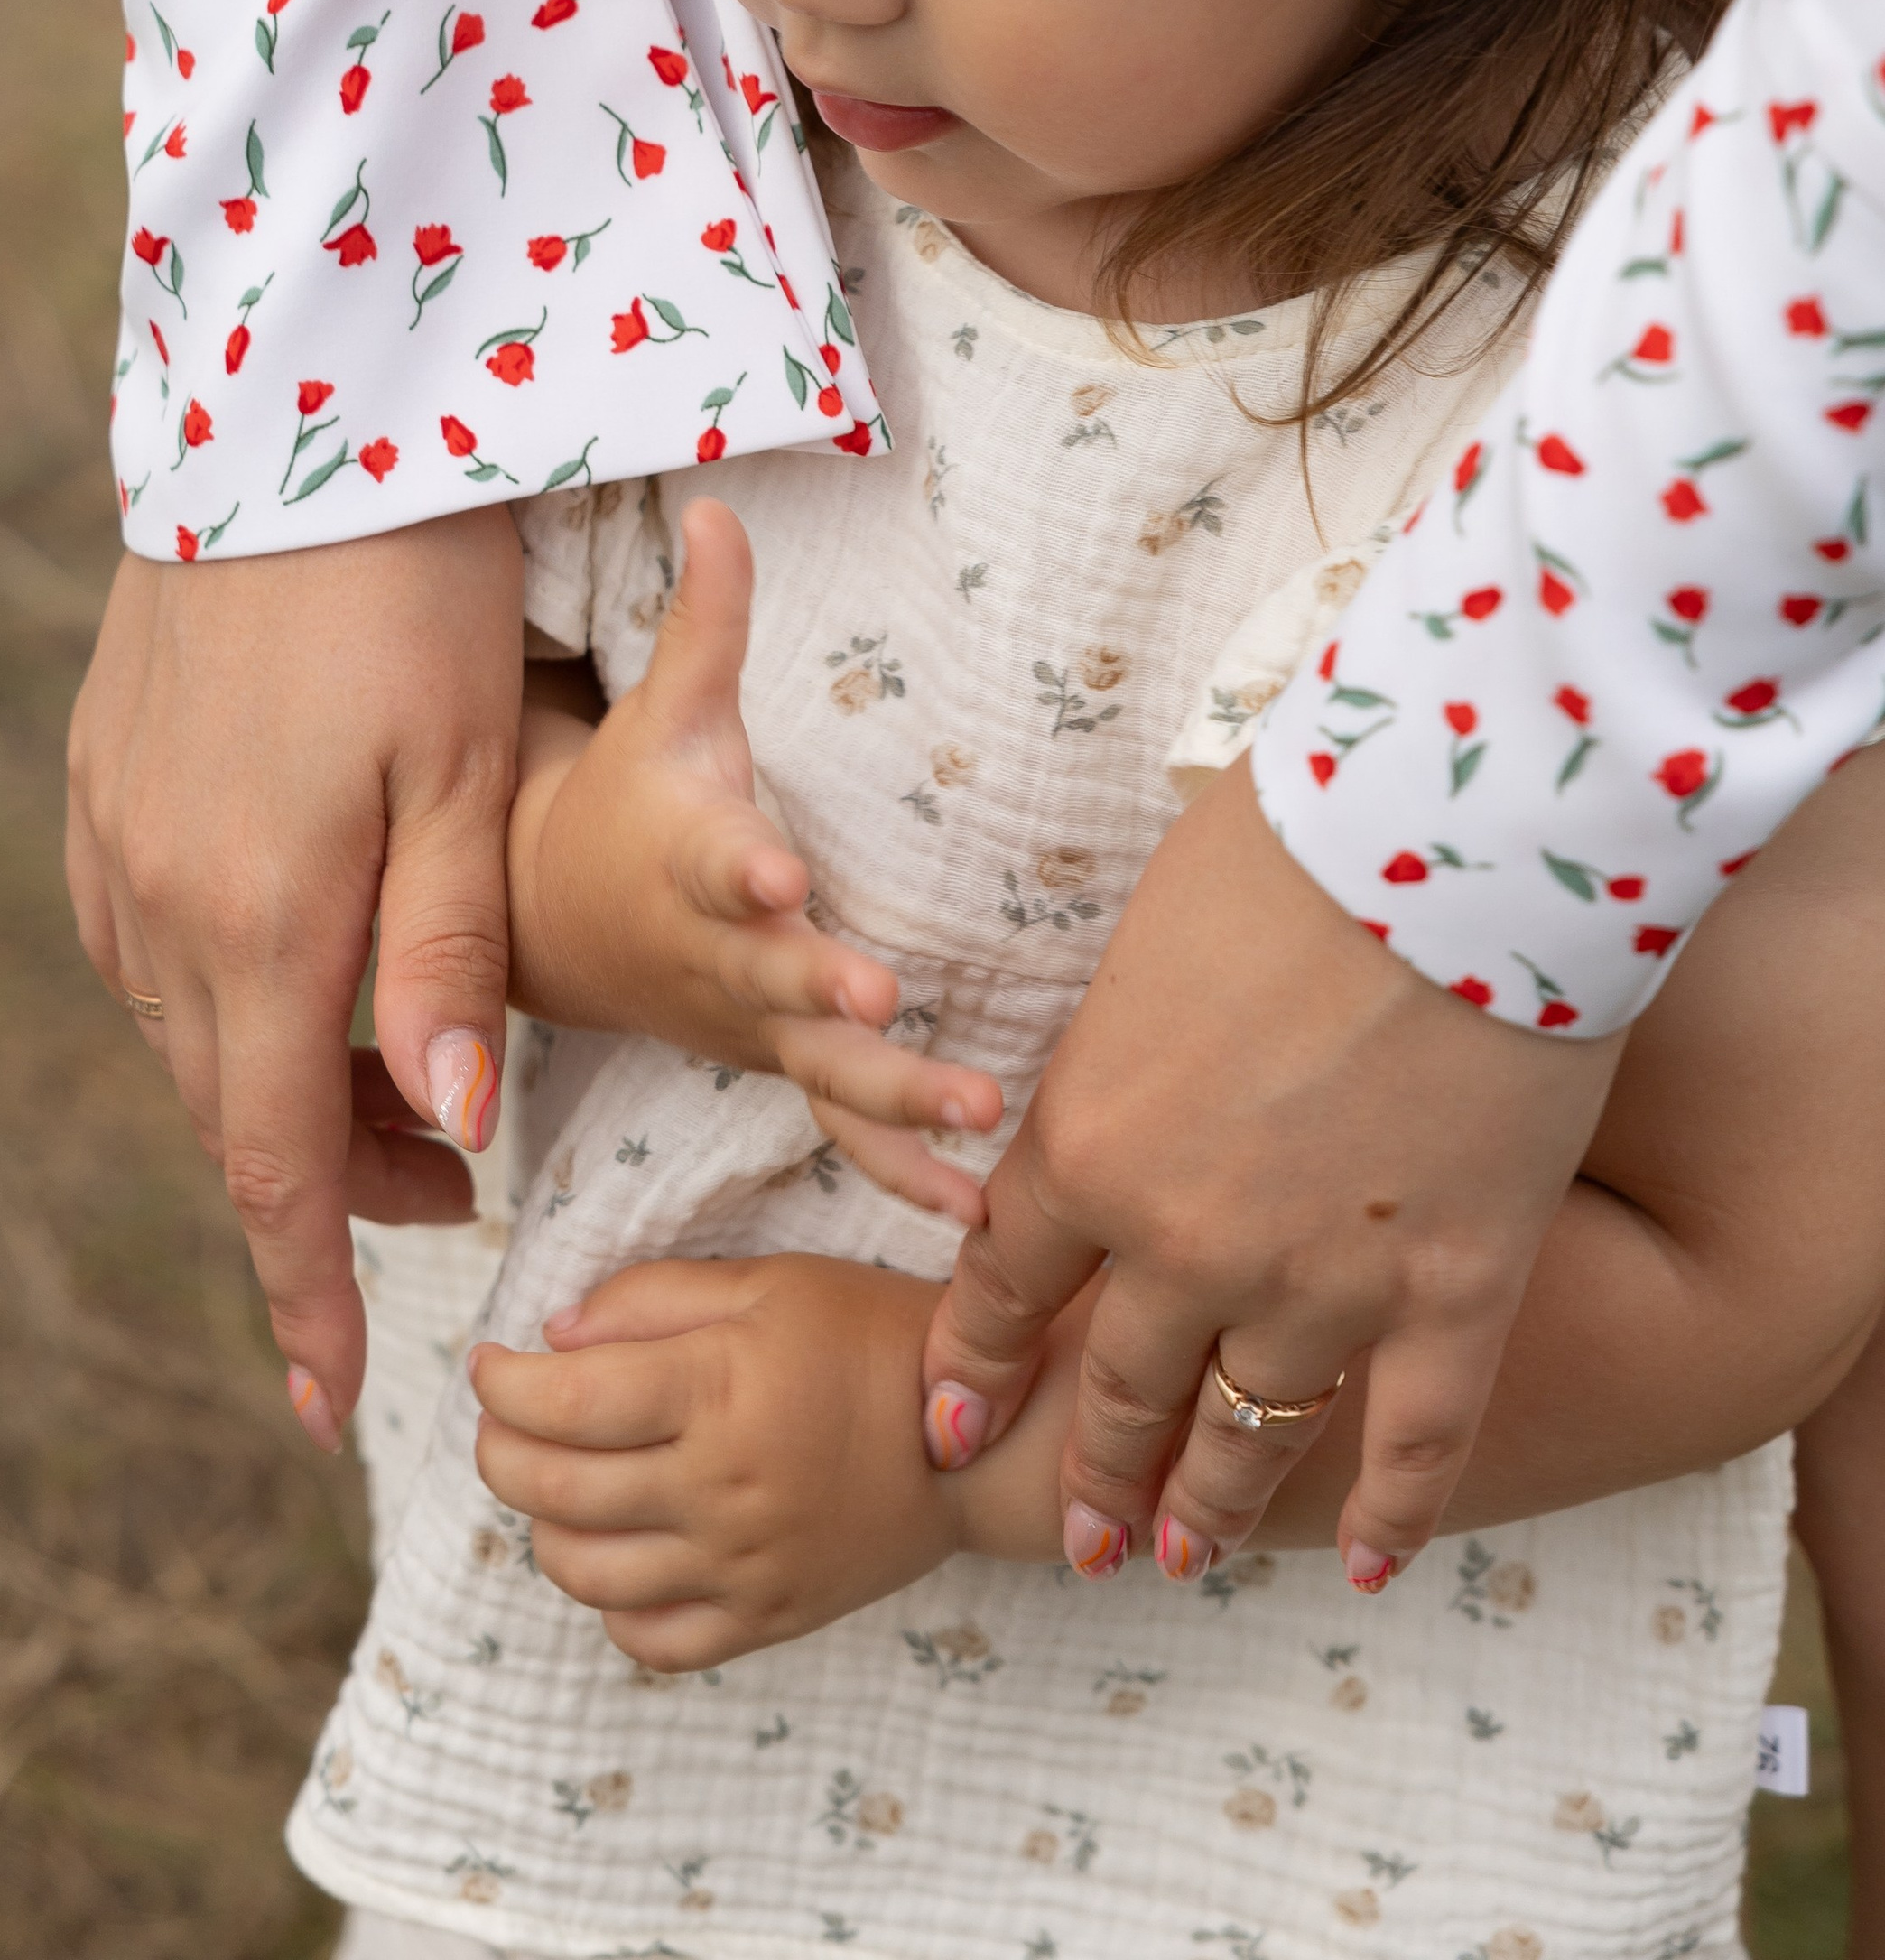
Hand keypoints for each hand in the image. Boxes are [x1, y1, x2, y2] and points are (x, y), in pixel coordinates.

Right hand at [66, 512, 524, 1443]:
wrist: (287, 417)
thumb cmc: (415, 589)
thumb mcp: (467, 769)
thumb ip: (448, 953)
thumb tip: (443, 1126)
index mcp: (258, 918)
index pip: (273, 1162)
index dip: (308, 1292)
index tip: (333, 1408)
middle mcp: (155, 900)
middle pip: (231, 1110)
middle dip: (327, 1187)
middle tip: (455, 1198)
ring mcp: (111, 840)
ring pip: (190, 1033)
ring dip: (280, 1091)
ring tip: (398, 1093)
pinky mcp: (100, 784)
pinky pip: (150, 946)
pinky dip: (229, 999)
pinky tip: (299, 972)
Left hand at [471, 1256, 960, 1665]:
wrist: (980, 1433)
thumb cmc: (867, 1335)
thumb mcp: (765, 1282)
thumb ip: (650, 1300)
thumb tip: (551, 1337)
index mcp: (717, 1390)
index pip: (561, 1401)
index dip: (499, 1382)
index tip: (487, 1362)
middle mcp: (721, 1489)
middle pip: (552, 1491)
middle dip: (498, 1451)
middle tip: (503, 1420)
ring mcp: (742, 1567)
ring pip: (584, 1574)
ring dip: (546, 1526)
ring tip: (560, 1481)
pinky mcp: (766, 1621)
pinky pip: (650, 1642)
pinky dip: (612, 1605)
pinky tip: (624, 1551)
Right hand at [508, 499, 1000, 1195]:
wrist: (559, 924)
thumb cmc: (634, 798)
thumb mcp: (665, 709)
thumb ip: (708, 619)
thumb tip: (719, 500)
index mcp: (692, 857)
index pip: (716, 858)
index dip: (744, 865)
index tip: (781, 868)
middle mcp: (719, 953)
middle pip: (777, 978)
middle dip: (830, 994)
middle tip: (891, 1005)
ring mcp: (751, 1024)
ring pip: (822, 1069)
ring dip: (896, 1104)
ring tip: (980, 1124)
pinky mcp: (783, 1066)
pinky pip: (844, 1130)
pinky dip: (903, 1176)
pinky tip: (976, 1221)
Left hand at [920, 754, 1624, 1590]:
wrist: (1461, 847)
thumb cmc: (1292, 849)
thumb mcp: (1150, 949)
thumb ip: (1124, 1053)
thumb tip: (1130, 1087)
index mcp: (1092, 1143)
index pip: (1004, 1286)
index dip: (975, 1368)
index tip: (950, 1426)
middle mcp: (1188, 1244)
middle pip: (1120, 1385)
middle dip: (1092, 1470)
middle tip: (1080, 1537)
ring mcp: (1326, 1284)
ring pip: (1250, 1435)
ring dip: (1211, 1507)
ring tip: (1184, 1558)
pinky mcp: (1460, 1293)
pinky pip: (1417, 1440)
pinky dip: (1392, 1511)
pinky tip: (1375, 1565)